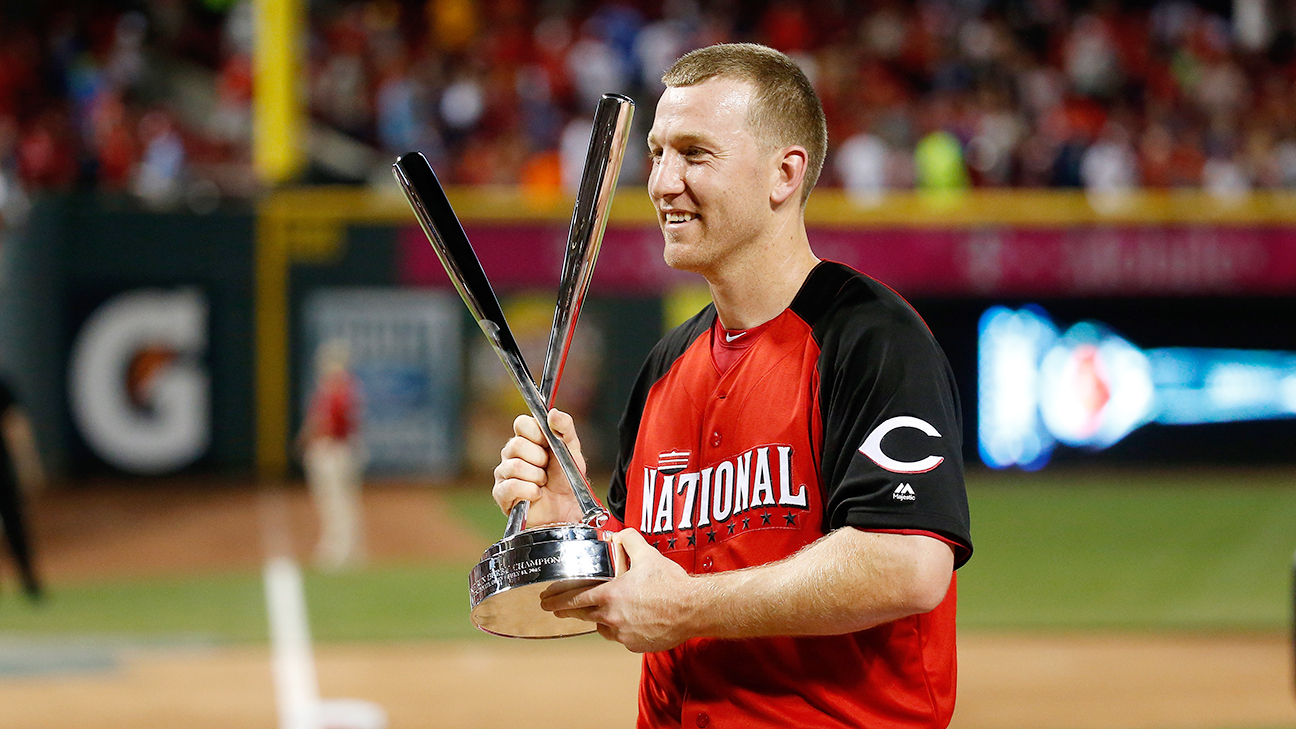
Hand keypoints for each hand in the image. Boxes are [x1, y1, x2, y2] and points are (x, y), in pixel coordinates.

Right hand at [492, 409, 585, 526]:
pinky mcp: (501, 493)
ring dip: (537, 477)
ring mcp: (503, 473)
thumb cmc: (568, 478)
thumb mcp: (572, 449)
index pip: (521, 423)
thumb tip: (553, 412)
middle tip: (547, 468)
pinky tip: (537, 494)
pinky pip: (511, 486)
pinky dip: (529, 491)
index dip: (537, 434)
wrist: (568, 507)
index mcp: (527, 438)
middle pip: (516, 444)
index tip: (548, 445)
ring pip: (515, 466)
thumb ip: (565, 427)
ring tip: (543, 483)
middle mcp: (511, 453)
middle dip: (539, 459)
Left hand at [541, 529, 696, 652]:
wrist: (692, 609)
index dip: (557, 600)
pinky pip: (620, 637)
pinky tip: (627, 621)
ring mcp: (623, 634)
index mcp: (610, 595)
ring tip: (599, 612)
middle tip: (559, 609)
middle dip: (568, 611)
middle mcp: (612, 617)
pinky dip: (619, 629)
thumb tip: (619, 535)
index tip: (546, 601)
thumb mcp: (648, 554)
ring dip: (597, 619)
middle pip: (582, 615)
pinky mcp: (635, 645)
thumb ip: (629, 541)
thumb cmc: (671, 585)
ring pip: (601, 627)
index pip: (574, 598)